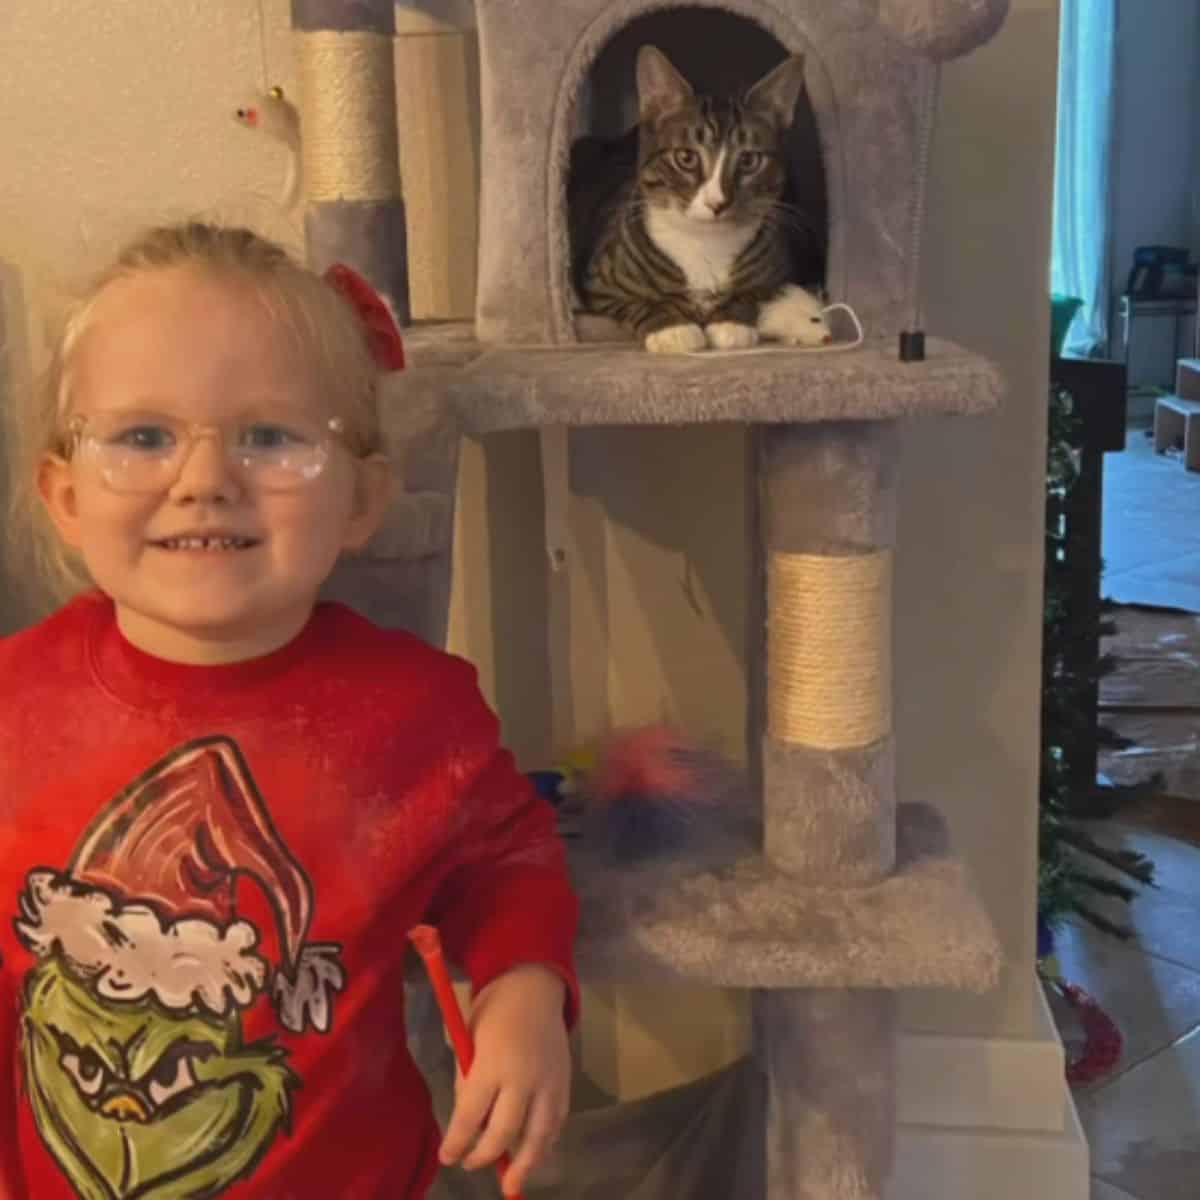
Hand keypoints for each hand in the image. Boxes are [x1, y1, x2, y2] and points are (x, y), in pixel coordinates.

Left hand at [438, 964, 569, 1195]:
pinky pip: (556, 1122)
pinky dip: (546, 1143)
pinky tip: (534, 1156)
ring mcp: (548, 1082)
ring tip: (512, 1185)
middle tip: (471, 1165)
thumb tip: (468, 1125)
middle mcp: (523, 1078)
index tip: (447, 1158)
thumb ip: (469, 1083)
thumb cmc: (493, 1013)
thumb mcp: (469, 1043)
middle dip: (485, 1156)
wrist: (533, 989)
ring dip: (524, 1164)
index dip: (457, 1143)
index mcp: (492, 1064)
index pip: (470, 1116)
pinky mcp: (565, 1083)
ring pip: (538, 1135)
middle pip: (504, 1132)